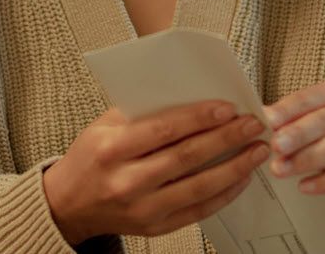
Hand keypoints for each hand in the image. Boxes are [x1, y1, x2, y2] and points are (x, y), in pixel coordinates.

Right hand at [42, 101, 268, 244]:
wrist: (68, 203)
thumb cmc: (91, 156)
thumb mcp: (105, 124)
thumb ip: (144, 112)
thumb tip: (193, 95)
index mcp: (112, 148)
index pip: (164, 129)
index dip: (199, 118)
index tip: (228, 107)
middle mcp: (127, 181)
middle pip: (186, 158)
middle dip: (226, 139)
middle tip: (253, 125)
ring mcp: (142, 209)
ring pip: (198, 188)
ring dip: (234, 168)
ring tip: (257, 150)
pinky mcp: (155, 228)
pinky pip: (197, 211)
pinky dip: (223, 194)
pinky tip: (241, 178)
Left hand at [263, 81, 324, 222]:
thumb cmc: (319, 144)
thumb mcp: (300, 129)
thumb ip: (281, 122)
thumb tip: (257, 116)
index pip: (308, 98)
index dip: (288, 109)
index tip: (267, 121)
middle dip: (298, 134)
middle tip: (275, 147)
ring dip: (307, 159)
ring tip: (281, 170)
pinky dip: (324, 182)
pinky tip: (304, 187)